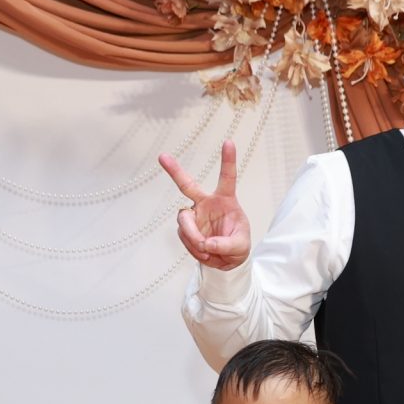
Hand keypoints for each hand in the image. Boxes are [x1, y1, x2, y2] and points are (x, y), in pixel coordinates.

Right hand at [165, 140, 249, 270]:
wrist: (226, 261)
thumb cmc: (237, 246)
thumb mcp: (240, 246)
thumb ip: (226, 245)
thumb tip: (206, 243)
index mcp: (225, 199)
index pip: (227, 177)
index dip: (228, 160)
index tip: (228, 141)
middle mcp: (206, 203)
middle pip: (187, 185)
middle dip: (174, 171)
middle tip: (162, 157)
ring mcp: (193, 215)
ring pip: (184, 220)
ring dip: (193, 236)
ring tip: (205, 248)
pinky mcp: (185, 229)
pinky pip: (184, 236)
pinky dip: (193, 247)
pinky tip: (203, 251)